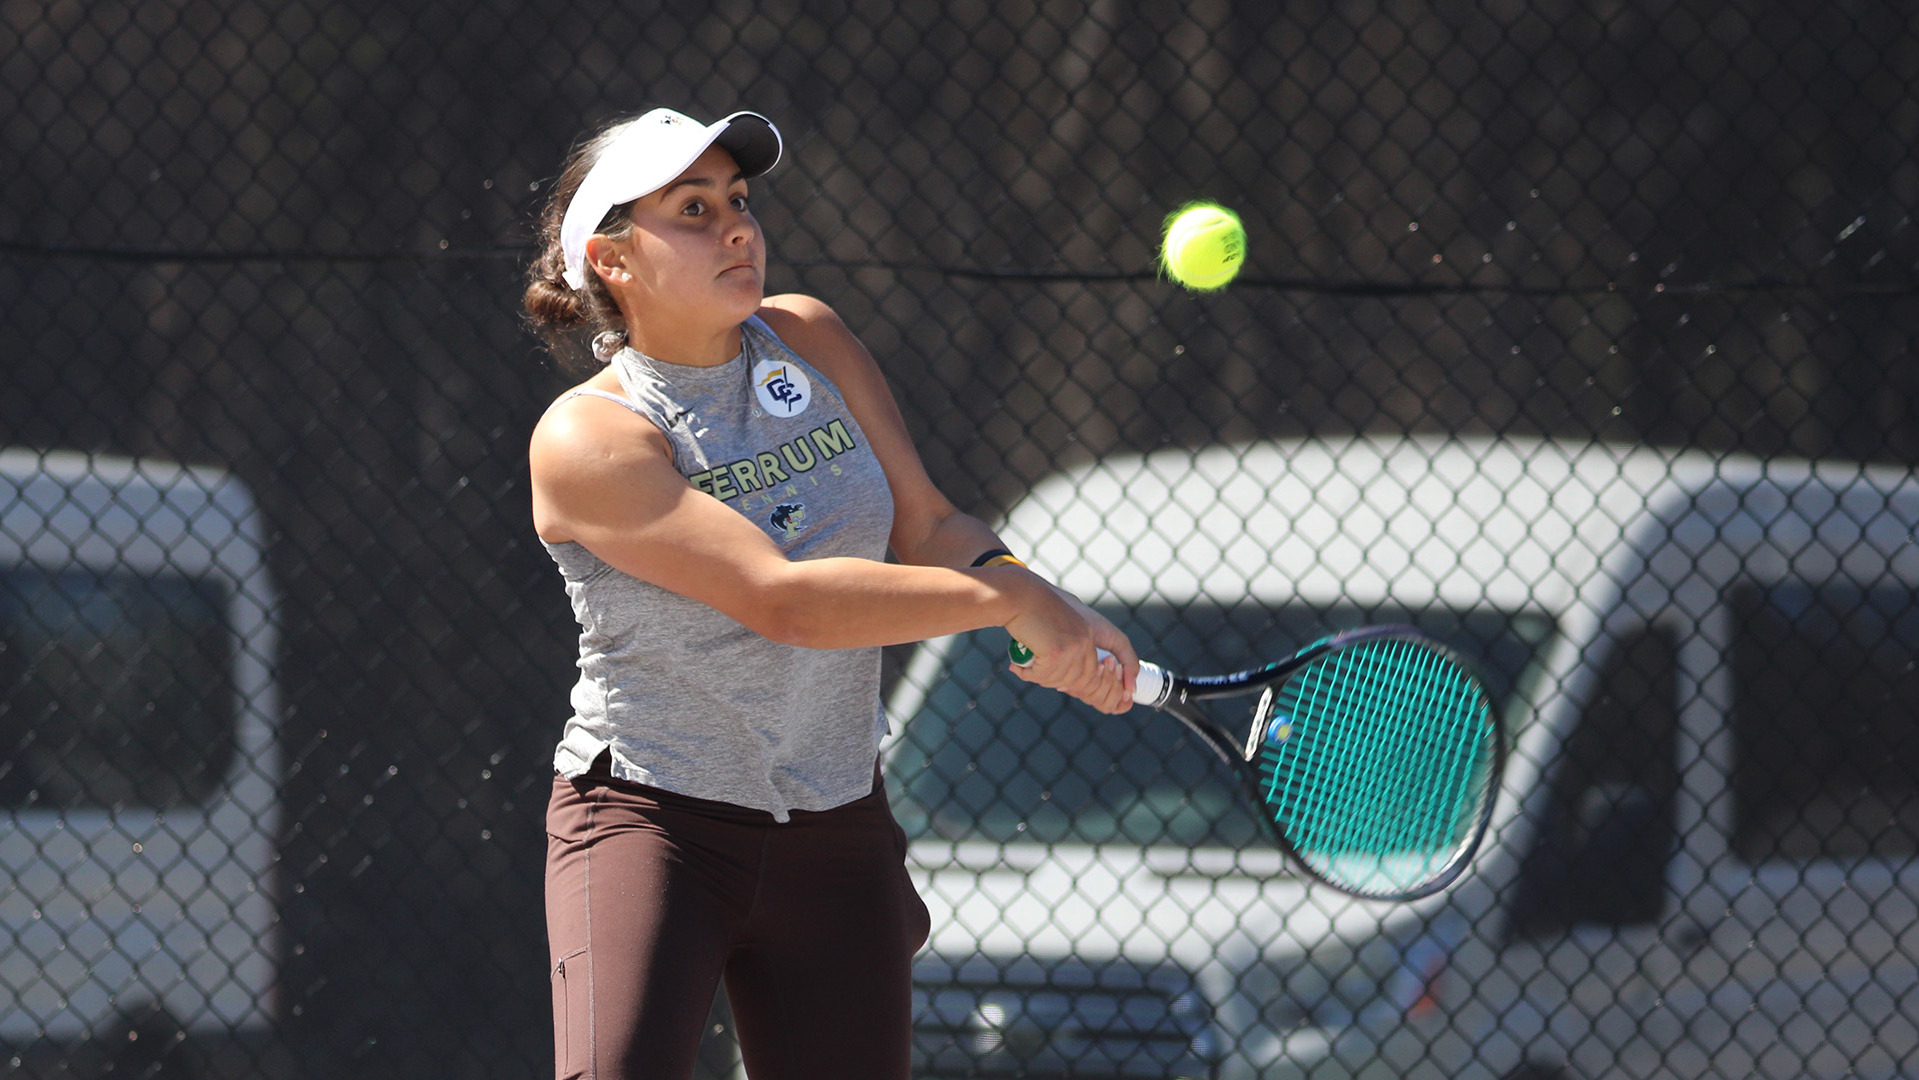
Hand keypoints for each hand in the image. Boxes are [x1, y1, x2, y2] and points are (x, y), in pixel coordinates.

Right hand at [1003, 586, 1136, 714]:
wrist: (1017, 593)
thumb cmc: (1035, 603)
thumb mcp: (1067, 614)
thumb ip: (1079, 635)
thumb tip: (1082, 669)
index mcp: (1095, 626)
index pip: (1120, 650)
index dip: (1122, 674)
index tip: (1124, 691)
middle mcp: (1089, 637)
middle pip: (1088, 679)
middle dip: (1065, 683)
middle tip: (1041, 674)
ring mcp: (1075, 646)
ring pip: (1064, 681)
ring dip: (1043, 677)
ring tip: (1027, 664)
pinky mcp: (1057, 653)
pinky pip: (1045, 677)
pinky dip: (1029, 674)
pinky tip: (1018, 665)